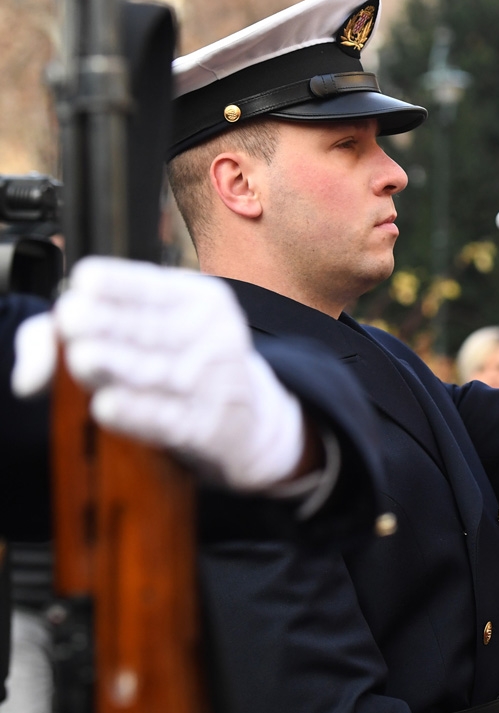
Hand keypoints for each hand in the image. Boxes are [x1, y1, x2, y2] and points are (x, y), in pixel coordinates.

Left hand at [13, 258, 305, 491]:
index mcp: (201, 300)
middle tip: (72, 321)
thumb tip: (33, 365)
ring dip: (119, 366)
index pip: (153, 286)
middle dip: (111, 324)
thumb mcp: (152, 331)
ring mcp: (215, 382)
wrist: (250, 422)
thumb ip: (83, 330)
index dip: (117, 285)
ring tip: (83, 358)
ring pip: (157, 372)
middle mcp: (214, 335)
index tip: (82, 285)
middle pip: (152, 329)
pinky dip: (136, 414)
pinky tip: (108, 406)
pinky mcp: (209, 427)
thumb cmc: (183, 368)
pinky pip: (167, 419)